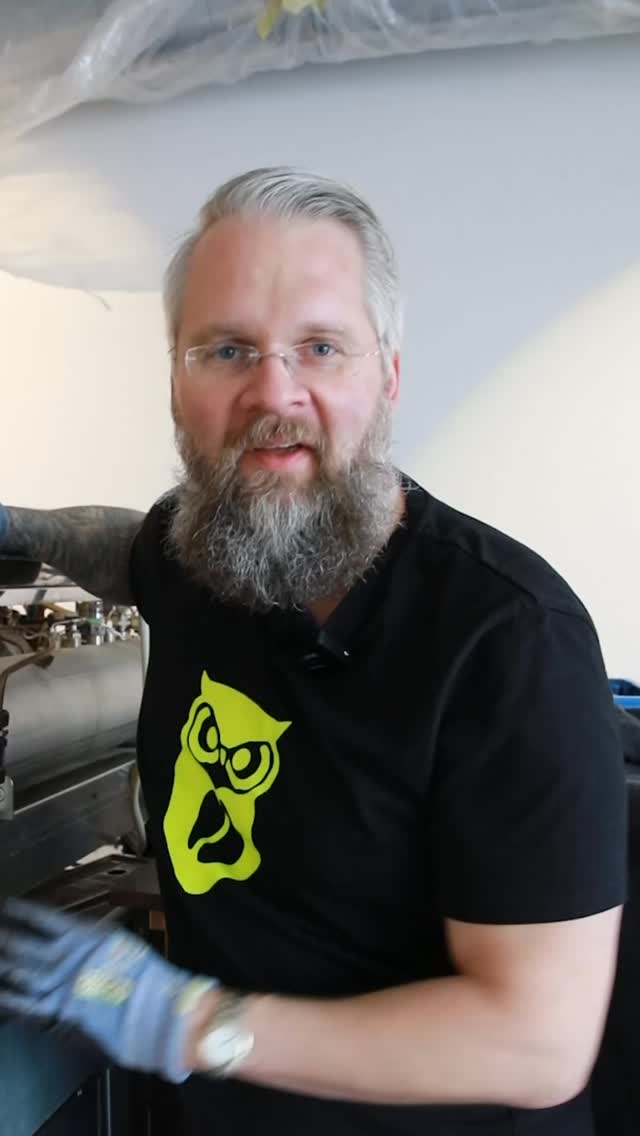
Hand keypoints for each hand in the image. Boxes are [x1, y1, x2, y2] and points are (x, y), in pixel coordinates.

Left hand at [0, 898, 216, 1081]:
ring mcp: (57, 987)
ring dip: (1, 964)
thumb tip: (77, 936)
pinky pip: (22, 1006)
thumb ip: (93, 939)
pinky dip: (7, 999)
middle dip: (5, 939)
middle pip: (24, 946)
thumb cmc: (145, 976)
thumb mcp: (119, 944)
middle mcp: (65, 957)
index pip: (45, 919)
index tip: (7, 905)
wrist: (155, 1012)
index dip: (24, 913)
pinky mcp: (55, 1014)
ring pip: (18, 973)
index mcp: (83, 935)